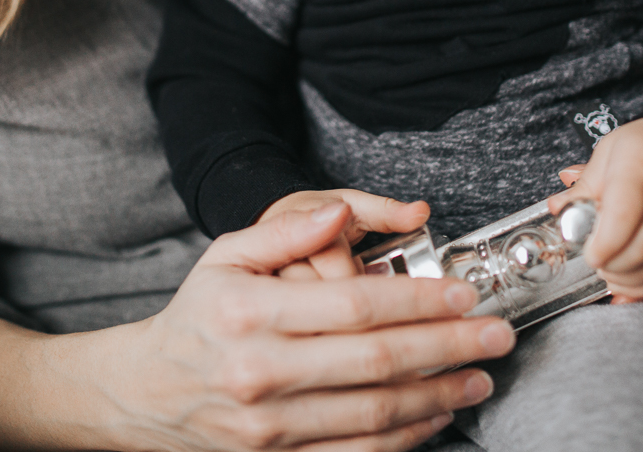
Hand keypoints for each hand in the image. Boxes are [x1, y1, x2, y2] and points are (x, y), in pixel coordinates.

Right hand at [118, 202, 513, 451]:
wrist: (145, 395)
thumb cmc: (196, 318)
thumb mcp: (224, 258)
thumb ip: (284, 233)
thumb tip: (339, 213)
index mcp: (249, 314)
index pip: (354, 306)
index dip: (419, 302)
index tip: (464, 294)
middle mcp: (260, 373)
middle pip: (376, 362)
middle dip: (448, 347)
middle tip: (497, 335)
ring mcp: (268, 428)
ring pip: (374, 415)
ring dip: (438, 397)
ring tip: (480, 377)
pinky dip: (405, 439)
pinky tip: (436, 415)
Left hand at [548, 116, 642, 297]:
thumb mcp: (608, 152)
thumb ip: (583, 186)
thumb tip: (558, 209)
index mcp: (639, 167)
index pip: (622, 218)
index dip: (603, 246)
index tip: (589, 254)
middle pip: (639, 248)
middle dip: (611, 265)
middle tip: (595, 262)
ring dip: (627, 277)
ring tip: (609, 271)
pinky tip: (630, 275)